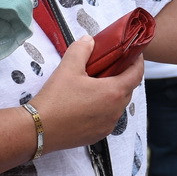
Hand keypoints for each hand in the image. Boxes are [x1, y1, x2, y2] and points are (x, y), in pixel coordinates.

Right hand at [31, 36, 144, 153]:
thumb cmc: (55, 99)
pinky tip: (88, 103)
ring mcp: (108, 125)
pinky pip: (108, 118)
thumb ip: (81, 50)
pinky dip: (104, 108)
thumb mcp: (68, 68)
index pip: (136, 74)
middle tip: (111, 66)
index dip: (137, 62)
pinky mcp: (98, 135)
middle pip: (128, 89)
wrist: (39, 130)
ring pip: (117, 105)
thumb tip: (89, 40)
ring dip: (112, 94)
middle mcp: (116, 110)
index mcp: (114, 92)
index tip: (134, 54)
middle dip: (123, 77)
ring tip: (98, 84)